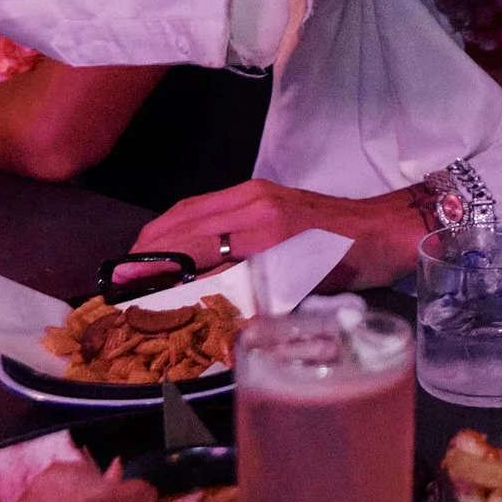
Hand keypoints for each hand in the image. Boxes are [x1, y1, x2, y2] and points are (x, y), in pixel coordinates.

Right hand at [129, 179, 412, 288]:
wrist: (385, 229)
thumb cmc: (350, 266)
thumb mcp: (301, 290)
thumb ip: (249, 295)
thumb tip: (197, 311)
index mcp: (263, 231)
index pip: (192, 249)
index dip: (154, 270)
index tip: (122, 287)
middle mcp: (252, 205)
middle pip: (180, 226)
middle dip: (145, 253)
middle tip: (117, 281)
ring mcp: (254, 193)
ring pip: (187, 211)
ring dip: (157, 237)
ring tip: (134, 265)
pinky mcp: (258, 190)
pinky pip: (205, 204)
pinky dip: (178, 224)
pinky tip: (168, 243)